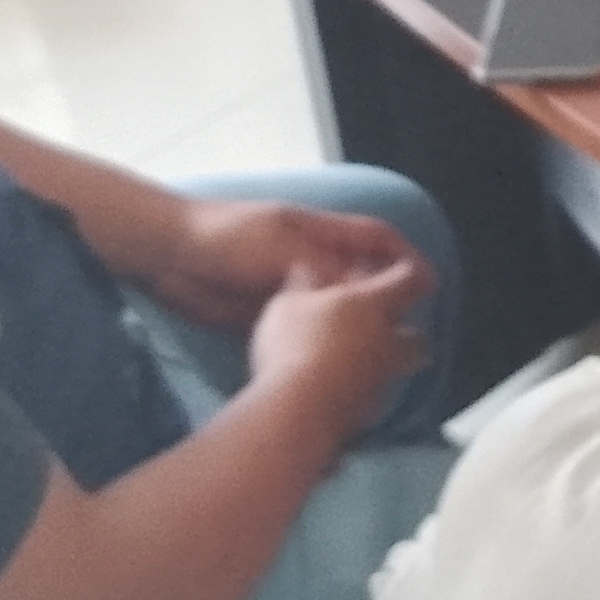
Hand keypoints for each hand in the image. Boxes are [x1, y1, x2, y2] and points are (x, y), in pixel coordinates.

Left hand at [127, 198, 424, 334]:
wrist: (169, 256)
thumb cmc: (225, 238)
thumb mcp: (280, 246)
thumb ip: (320, 269)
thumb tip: (353, 294)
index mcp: (317, 232)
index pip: (374, 239)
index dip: (405, 257)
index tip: (430, 283)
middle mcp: (309, 260)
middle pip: (360, 279)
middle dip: (387, 300)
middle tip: (409, 332)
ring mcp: (288, 288)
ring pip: (335, 309)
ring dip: (355, 328)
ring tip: (381, 358)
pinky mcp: (266, 316)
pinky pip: (305, 331)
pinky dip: (322, 345)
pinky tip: (335, 367)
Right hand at [247, 248, 436, 438]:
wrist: (302, 411)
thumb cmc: (295, 347)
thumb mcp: (289, 305)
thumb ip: (303, 286)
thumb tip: (306, 269)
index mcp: (373, 305)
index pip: (408, 279)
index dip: (406, 274)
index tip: (400, 272)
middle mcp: (389, 342)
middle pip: (417, 336)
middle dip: (406, 333)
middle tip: (385, 330)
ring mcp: (384, 380)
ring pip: (399, 369)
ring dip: (385, 364)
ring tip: (359, 363)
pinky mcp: (371, 413)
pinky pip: (376, 396)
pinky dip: (365, 391)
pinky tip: (341, 390)